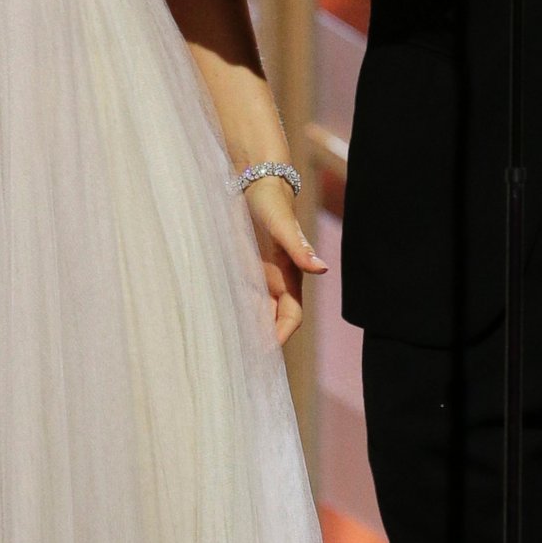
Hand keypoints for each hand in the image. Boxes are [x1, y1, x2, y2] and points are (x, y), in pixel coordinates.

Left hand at [243, 173, 325, 346]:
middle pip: (273, 321)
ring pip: (257, 313)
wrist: (256, 179)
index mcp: (288, 275)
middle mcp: (276, 280)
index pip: (290, 317)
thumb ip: (300, 246)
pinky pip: (243, 298)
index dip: (280, 336)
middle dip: (263, 341)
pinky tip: (219, 323)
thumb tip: (322, 269)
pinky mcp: (245, 268)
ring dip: (248, 331)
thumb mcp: (281, 223)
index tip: (263, 353)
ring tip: (228, 352)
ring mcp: (260, 276)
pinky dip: (236, 314)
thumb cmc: (271, 199)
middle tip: (240, 363)